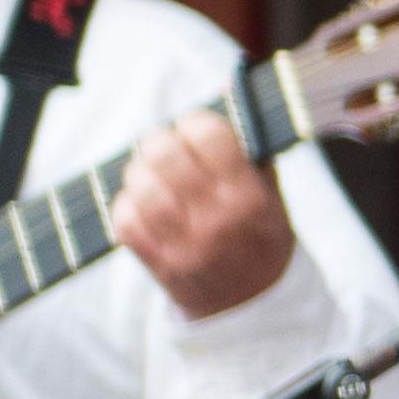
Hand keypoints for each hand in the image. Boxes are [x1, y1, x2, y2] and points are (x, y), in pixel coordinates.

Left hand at [111, 113, 299, 319]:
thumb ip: (251, 150)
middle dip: (159, 143)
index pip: (209, 134)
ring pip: (139, 186)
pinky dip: (126, 205)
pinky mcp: (159, 264)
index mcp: (250, 196)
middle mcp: (217, 219)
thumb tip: (229, 92)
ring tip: (152, 177)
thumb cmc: (260, 238)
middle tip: (165, 149)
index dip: (195, 123)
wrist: (253, 306)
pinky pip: (124, 220)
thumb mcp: (273, 195)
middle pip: (164, 155)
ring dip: (139, 174)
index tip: (196, 130)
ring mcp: (185, 245)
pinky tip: (143, 205)